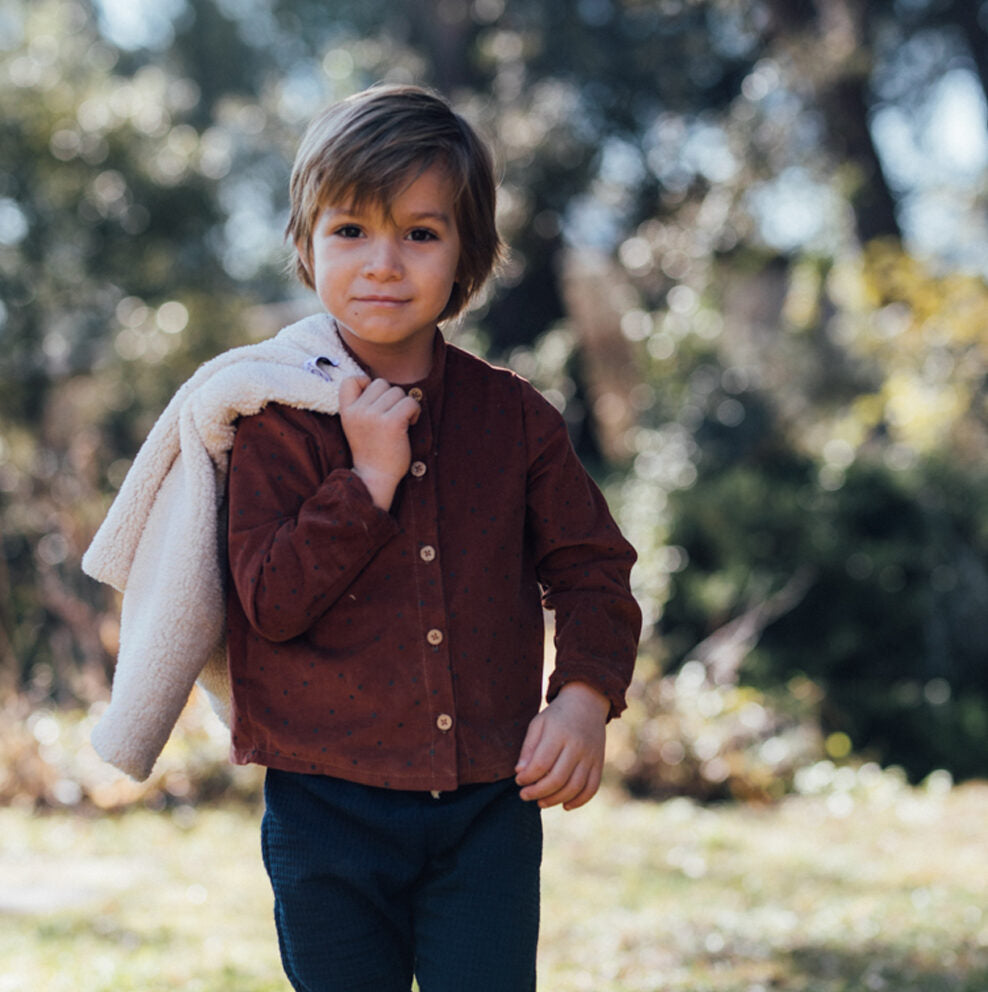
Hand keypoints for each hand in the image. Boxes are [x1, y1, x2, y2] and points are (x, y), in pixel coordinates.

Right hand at [339, 375, 420, 509]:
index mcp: (347, 411)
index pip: (350, 380)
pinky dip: (415, 411)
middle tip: (392, 415)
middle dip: (391, 397)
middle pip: (381, 383)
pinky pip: (410, 402)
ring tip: (401, 422)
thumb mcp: (356, 425)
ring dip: (404, 404)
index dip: (365, 383)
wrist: (374, 477)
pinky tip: (410, 424)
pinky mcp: (393, 423)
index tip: (374, 400)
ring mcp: (374, 416)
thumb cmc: (371, 451)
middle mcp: (358, 411)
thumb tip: (380, 383)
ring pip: (397, 391)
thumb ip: (361, 405)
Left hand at [514, 682, 610, 810]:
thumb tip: (520, 772)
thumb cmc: (557, 716)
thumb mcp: (538, 724)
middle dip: (537, 792)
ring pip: (574, 787)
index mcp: (559, 733)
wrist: (587, 702)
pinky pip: (592, 788)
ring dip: (555, 800)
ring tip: (540, 802)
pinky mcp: (599, 763)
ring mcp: (590, 756)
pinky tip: (565, 805)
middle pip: (557, 779)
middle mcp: (577, 746)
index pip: (541, 764)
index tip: (518, 781)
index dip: (527, 777)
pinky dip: (579, 801)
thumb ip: (528, 748)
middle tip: (524, 795)